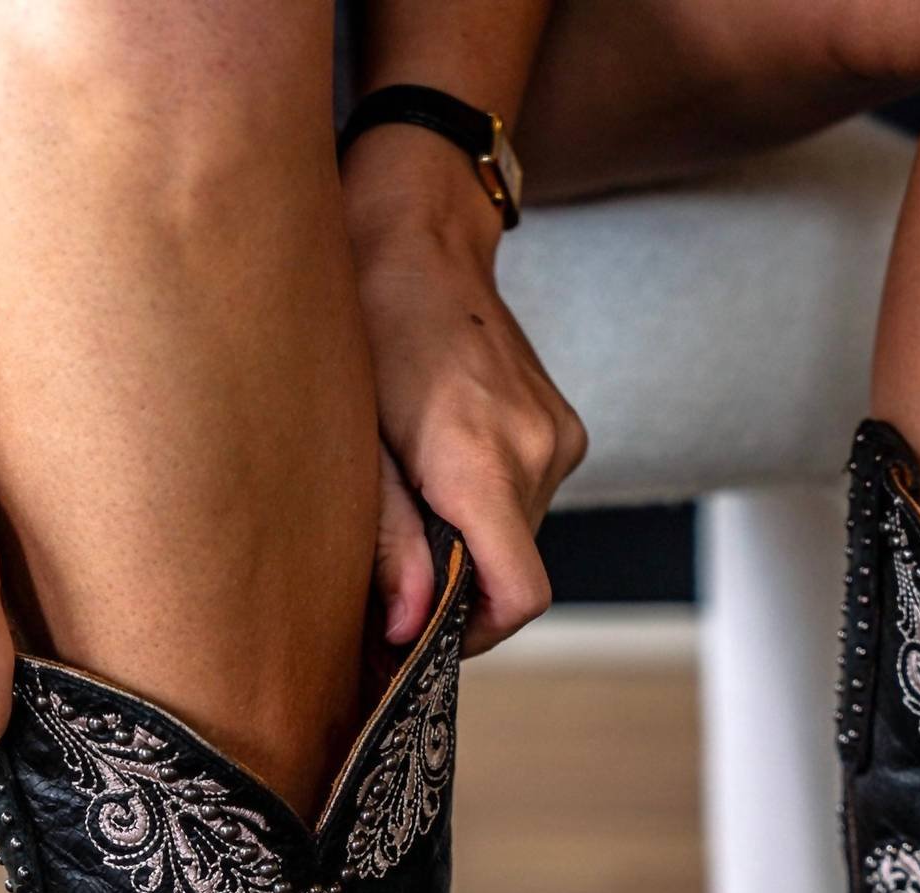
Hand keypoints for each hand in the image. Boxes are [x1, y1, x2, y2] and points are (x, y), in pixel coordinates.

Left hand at [343, 133, 586, 655]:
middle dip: (458, 581)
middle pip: (513, 570)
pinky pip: (528, 496)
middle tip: (395, 555)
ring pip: (520, 535)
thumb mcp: (356, 443)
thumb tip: (407, 629)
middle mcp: (537, 453)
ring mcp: (558, 437)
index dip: (476, 635)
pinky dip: (488, 500)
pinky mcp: (563, 426)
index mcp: (482, 462)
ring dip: (470, 535)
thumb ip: (389, 544)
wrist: (418, 231)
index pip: (519, 596)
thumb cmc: (366, 327)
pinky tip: (444, 456)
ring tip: (416, 486)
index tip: (426, 633)